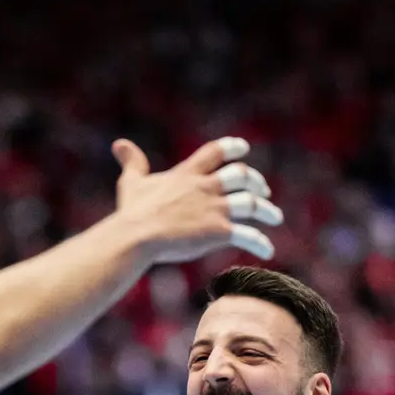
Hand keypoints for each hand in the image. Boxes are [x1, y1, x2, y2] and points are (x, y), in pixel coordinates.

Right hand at [112, 137, 283, 262]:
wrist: (136, 236)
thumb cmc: (132, 211)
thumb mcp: (132, 182)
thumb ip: (132, 162)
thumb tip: (118, 144)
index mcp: (188, 173)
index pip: (216, 151)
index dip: (232, 147)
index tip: (243, 148)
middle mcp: (206, 187)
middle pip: (241, 176)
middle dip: (256, 182)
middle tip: (263, 191)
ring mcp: (214, 208)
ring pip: (251, 204)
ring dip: (267, 210)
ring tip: (275, 217)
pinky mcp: (218, 231)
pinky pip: (248, 235)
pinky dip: (261, 242)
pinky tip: (268, 250)